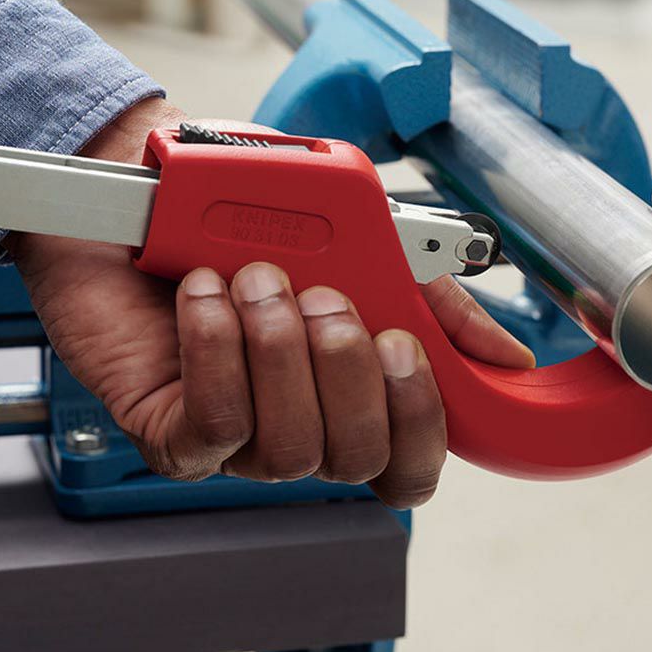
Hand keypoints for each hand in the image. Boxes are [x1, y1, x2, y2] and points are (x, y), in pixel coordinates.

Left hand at [11, 99, 534, 507]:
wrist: (146, 187)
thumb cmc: (245, 216)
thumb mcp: (359, 242)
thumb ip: (428, 301)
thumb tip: (505, 360)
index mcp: (349, 391)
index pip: (408, 464)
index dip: (420, 422)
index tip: (400, 346)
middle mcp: (298, 424)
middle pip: (356, 458)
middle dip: (344, 366)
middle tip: (318, 292)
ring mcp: (235, 437)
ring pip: (290, 449)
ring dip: (278, 349)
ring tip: (254, 278)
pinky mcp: (170, 430)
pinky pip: (214, 428)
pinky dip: (218, 352)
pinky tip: (205, 295)